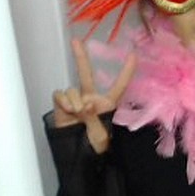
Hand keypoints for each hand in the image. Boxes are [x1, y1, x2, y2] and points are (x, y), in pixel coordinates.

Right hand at [50, 39, 136, 153]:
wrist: (77, 154)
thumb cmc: (95, 146)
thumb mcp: (101, 134)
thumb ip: (94, 117)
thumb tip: (84, 104)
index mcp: (107, 104)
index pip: (119, 85)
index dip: (127, 71)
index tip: (134, 55)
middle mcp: (91, 97)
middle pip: (86, 74)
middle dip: (80, 57)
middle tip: (76, 41)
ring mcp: (75, 99)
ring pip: (72, 90)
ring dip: (75, 102)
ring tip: (78, 115)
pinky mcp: (62, 103)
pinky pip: (60, 95)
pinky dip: (64, 103)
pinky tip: (68, 112)